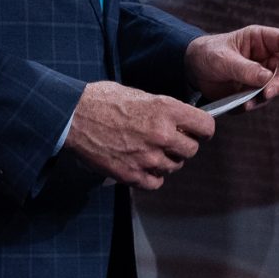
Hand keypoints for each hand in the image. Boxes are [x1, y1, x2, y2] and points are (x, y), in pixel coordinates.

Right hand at [63, 81, 216, 190]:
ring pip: (174, 166)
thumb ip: (163, 110)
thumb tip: (179, 121)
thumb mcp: (139, 95)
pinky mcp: (132, 174)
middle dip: (183, 145)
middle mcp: (161, 134)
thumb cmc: (101, 100)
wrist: (72, 116)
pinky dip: (151, 176)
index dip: (202, 129)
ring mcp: (147, 157)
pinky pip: (156, 182)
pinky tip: (141, 164)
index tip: (197, 131)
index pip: (206, 126)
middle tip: (169, 141)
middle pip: (192, 150)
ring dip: (166, 160)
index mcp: (165, 110)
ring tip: (148, 150)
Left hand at [185, 25, 278, 107]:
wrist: (193, 70)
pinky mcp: (254, 90)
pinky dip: (256, 103)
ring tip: (249, 102)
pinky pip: (262, 98)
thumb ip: (245, 68)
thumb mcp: (223, 59)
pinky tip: (244, 105)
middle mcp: (265, 56)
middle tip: (269, 93)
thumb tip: (267, 78)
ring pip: (277, 86)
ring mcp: (261, 74)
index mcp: (259, 39)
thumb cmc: (208, 54)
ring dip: (267, 96)